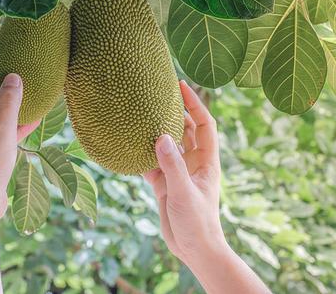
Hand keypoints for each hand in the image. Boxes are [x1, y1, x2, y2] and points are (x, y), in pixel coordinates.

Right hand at [144, 80, 225, 266]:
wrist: (194, 250)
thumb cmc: (198, 222)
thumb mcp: (184, 192)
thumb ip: (172, 165)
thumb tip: (161, 136)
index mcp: (206, 160)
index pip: (204, 123)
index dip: (195, 103)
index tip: (181, 86)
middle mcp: (193, 163)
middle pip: (186, 129)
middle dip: (175, 111)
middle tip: (159, 94)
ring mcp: (179, 173)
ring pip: (168, 145)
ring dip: (157, 132)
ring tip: (141, 114)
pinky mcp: (165, 184)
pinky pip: (153, 163)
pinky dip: (142, 155)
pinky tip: (129, 146)